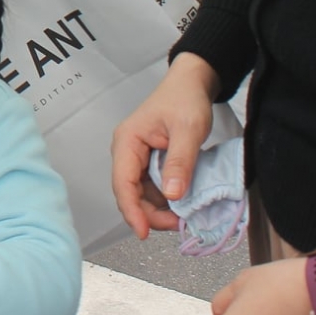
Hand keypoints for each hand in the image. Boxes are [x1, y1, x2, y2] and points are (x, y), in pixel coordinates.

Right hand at [111, 53, 218, 239]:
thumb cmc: (186, 99)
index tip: (144, 232)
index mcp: (127, 141)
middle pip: (130, 192)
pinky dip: (165, 200)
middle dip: (149, 213)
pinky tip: (181, 205)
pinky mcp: (149, 161)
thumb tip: (172, 195)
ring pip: (141, 193)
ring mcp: (137, 157)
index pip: (123, 183)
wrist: (192, 82)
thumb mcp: (188, 130)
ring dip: (158, 209)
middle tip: (177, 225)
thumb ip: (179, 161)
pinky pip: (152, 187)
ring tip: (183, 217)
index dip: (132, 210)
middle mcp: (127, 151)